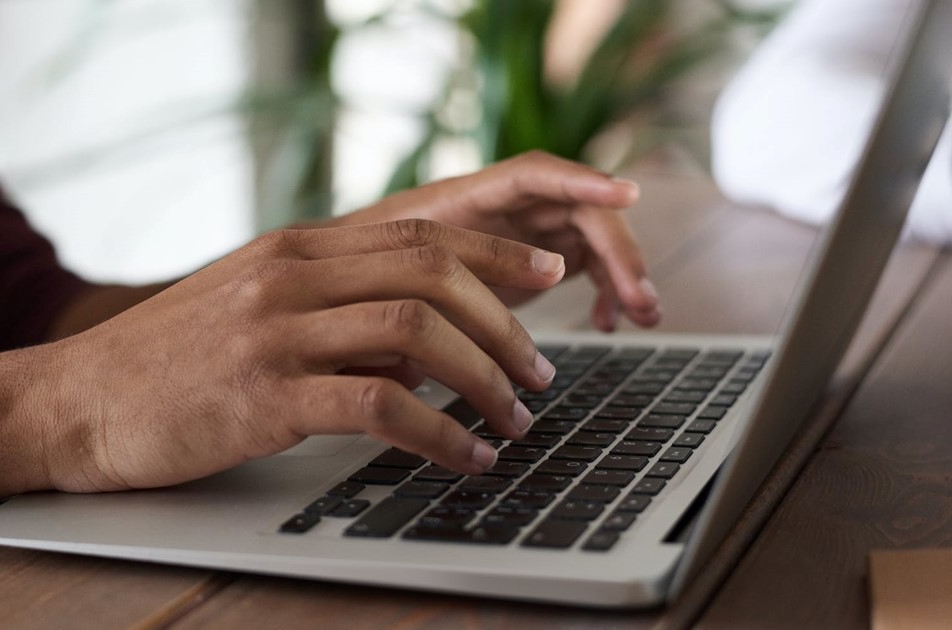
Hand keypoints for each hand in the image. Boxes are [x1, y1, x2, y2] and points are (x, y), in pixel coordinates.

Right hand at [35, 220, 565, 491]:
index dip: (496, 251)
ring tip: (514, 418)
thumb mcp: (250, 309)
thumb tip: (421, 344)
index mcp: (293, 248)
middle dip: (506, 322)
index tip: (546, 274)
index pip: (420, 232)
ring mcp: (275, 332)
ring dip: (484, 378)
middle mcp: (290, 275)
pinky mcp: (263, 395)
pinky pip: (379, 406)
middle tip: (540, 370)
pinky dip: (439, 433)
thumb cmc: (165, 363)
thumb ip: (332, 309)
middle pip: (433, 272)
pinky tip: (466, 457)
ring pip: (417, 332)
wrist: (70, 401)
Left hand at [327, 151, 659, 331]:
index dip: (582, 181)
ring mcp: (522, 231)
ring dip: (622, 274)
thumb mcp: (377, 279)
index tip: (626, 195)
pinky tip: (609, 322)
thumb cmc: (357, 271)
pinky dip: (603, 291)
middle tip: (641, 299)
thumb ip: (408, 292)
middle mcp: (503, 206)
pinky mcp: (532, 260)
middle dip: (618, 252)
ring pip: (591, 240)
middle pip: (580, 211)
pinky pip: (585, 265)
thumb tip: (429, 338)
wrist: (348, 279)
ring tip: (641, 317)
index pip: (535, 175)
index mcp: (466, 197)